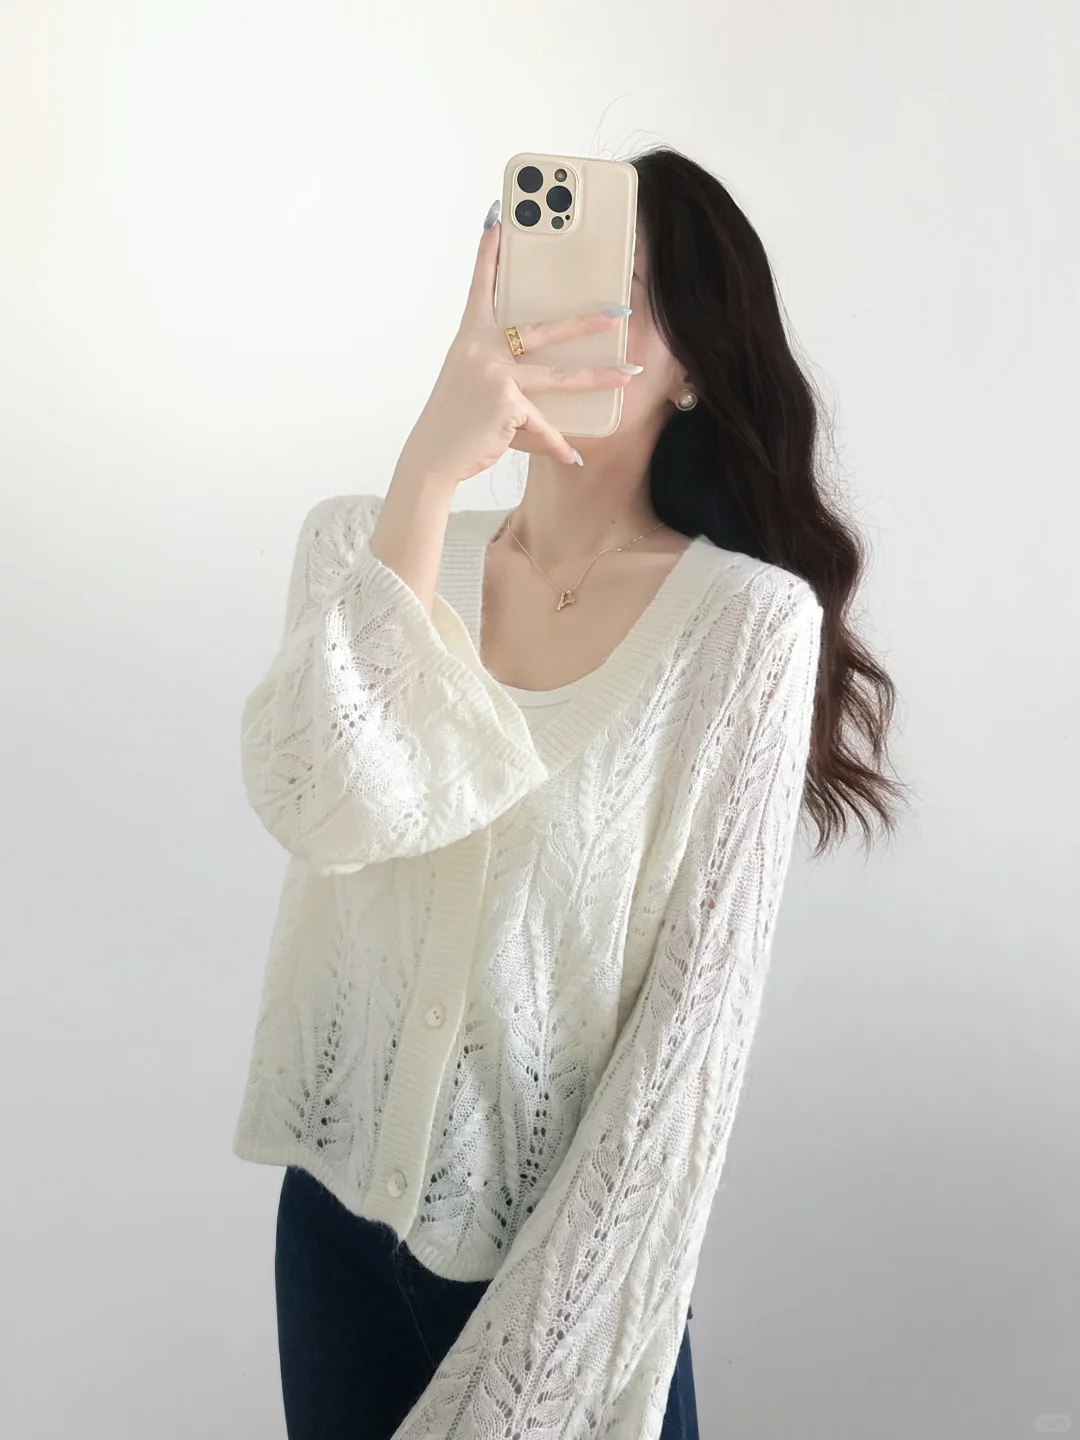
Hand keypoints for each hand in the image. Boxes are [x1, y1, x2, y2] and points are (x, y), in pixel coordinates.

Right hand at [392, 214, 638, 487]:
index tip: (497, 217)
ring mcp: (496, 375)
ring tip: (629, 374)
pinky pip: (543, 425)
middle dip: (585, 322)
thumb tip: (530, 371)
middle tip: (619, 312)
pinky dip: (557, 445)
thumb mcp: (468, 380)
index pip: (481, 286)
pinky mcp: (507, 405)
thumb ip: (495, 364)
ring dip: (598, 376)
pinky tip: (574, 456)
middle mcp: (482, 350)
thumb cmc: (453, 419)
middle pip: (543, 329)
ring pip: (558, 377)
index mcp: (471, 337)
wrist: (433, 455)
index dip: (489, 252)